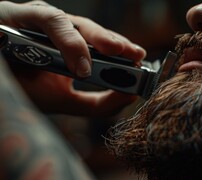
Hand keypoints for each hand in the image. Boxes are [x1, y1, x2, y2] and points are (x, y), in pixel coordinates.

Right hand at [0, 0, 145, 115]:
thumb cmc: (21, 84)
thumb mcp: (63, 100)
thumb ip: (94, 103)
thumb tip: (127, 98)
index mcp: (70, 48)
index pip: (102, 46)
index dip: (123, 53)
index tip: (141, 63)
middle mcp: (58, 32)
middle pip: (94, 33)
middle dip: (118, 44)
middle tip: (137, 56)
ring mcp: (41, 22)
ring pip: (76, 23)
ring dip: (100, 38)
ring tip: (120, 52)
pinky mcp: (21, 15)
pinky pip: (50, 21)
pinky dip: (69, 42)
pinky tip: (82, 64)